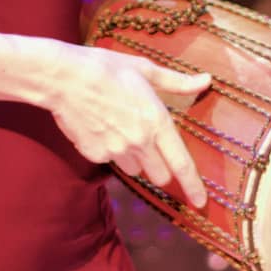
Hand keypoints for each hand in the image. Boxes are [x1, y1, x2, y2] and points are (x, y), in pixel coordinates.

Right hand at [47, 46, 210, 207]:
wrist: (64, 77)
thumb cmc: (106, 67)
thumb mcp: (145, 69)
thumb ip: (178, 82)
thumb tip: (206, 80)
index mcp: (156, 121)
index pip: (181, 164)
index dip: (194, 186)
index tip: (201, 203)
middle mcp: (139, 142)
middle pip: (160, 175)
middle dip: (161, 166)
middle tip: (152, 142)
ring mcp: (116, 151)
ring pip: (135, 169)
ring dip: (136, 158)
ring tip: (122, 126)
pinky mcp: (95, 155)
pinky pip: (112, 161)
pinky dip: (112, 150)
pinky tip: (101, 125)